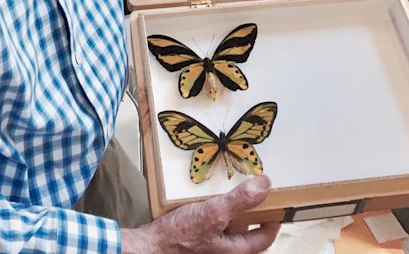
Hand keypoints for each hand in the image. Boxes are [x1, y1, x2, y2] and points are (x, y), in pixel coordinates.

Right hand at [120, 175, 278, 253]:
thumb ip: (240, 200)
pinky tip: (208, 194)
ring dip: (231, 208)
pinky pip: (212, 221)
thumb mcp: (214, 213)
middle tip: (253, 190)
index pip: (263, 239)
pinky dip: (215, 207)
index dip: (273, 222)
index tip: (278, 204)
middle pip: (246, 231)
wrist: (152, 244)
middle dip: (250, 211)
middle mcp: (224, 249)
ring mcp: (209, 242)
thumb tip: (266, 185)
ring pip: (228, 225)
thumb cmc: (182, 235)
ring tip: (230, 186)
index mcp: (234, 250)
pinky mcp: (196, 234)